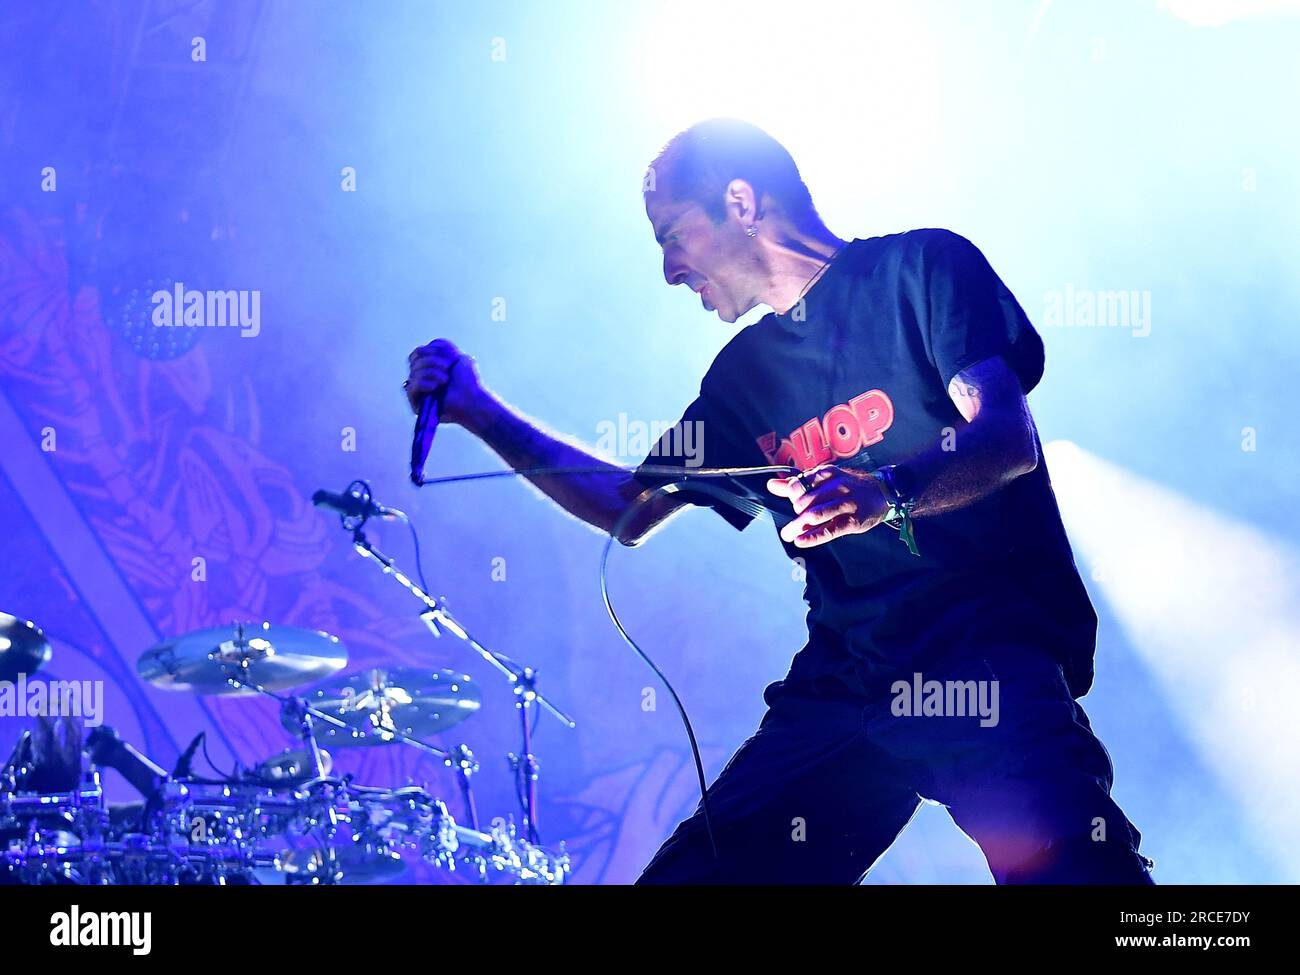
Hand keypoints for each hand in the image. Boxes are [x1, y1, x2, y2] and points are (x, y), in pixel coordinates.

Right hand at [405, 338, 484, 426]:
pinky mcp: (417, 404)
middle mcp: (422, 378)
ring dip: (432, 373)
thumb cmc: (469, 381)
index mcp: (430, 367)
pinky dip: (423, 383)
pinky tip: (435, 387)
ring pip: (413, 373)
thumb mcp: (459, 357)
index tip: (446, 356)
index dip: (429, 351)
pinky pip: (411, 388)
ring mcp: (419, 392)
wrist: (473, 399)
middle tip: (448, 368)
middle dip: (432, 361)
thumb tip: (429, 345)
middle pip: (414, 361)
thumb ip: (443, 346)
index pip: (417, 353)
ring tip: (446, 380)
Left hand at [766, 464, 890, 547]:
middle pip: (805, 501)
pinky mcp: (853, 521)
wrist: (881, 492)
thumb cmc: (847, 488)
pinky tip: (801, 541)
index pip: (799, 484)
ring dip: (798, 526)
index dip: (792, 496)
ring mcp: (846, 503)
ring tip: (788, 534)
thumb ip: (797, 484)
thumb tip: (771, 485)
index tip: (795, 503)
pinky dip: (812, 537)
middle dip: (796, 513)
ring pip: (815, 515)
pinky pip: (829, 530)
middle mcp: (836, 486)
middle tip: (794, 523)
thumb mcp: (824, 480)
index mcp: (826, 474)